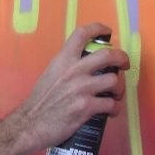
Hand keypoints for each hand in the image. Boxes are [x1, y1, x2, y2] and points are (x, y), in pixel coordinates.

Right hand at [13, 23, 128, 150]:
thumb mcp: (50, 75)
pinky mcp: (86, 107)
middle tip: (124, 65)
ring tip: (115, 95)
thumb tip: (85, 65)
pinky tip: (110, 111)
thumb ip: (67, 67)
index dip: (98, 29)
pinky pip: (111, 104)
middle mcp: (73, 71)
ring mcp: (81, 89)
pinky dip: (115, 108)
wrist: (30, 125)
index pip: (81, 34)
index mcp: (63, 60)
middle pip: (108, 55)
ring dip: (119, 89)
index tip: (107, 32)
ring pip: (114, 81)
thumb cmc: (39, 102)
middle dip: (122, 59)